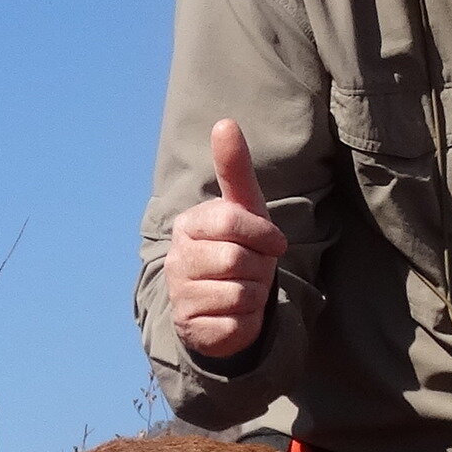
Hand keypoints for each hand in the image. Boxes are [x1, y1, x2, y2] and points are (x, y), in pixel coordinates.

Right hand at [168, 119, 286, 360]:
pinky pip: (237, 324)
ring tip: (244, 290)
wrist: (223, 304)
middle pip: (240, 260)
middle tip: (254, 269)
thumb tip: (225, 122)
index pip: (233, 222)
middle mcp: (177, 259)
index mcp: (189, 225)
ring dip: (256, 295)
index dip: (264, 235)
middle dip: (261, 268)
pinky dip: (248, 321)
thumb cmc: (238, 248)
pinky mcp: (193, 329)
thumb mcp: (243, 208)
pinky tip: (237, 314)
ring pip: (241, 294)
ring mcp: (180, 296)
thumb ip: (234, 168)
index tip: (274, 243)